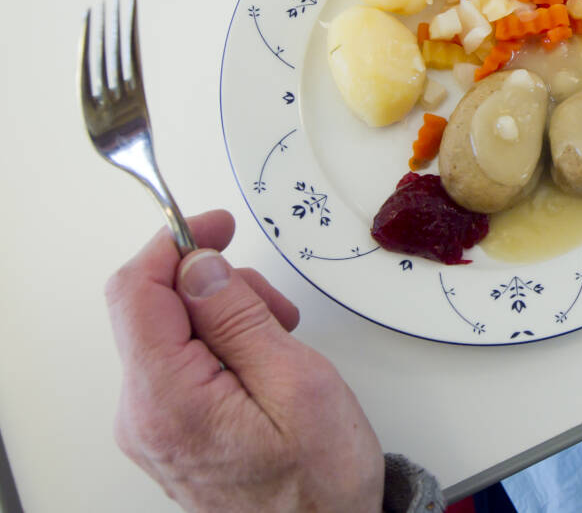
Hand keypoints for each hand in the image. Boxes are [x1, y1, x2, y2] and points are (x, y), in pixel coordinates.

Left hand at [105, 210, 383, 511]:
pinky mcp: (170, 430)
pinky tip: (263, 363)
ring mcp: (153, 426)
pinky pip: (181, 364)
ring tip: (279, 344)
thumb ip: (239, 319)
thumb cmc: (318, 481)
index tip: (215, 225)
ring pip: (171, 333)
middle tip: (273, 309)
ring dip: (225, 318)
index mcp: (167, 401)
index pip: (136, 293)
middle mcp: (143, 415)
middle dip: (215, 288)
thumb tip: (198, 266)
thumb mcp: (296, 382)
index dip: (174, 245)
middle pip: (153, 309)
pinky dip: (223, 346)